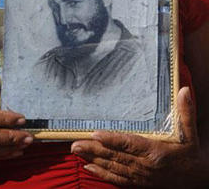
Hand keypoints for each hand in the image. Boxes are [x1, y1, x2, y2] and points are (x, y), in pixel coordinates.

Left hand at [71, 87, 207, 187]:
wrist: (196, 181)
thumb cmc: (190, 153)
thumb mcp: (190, 133)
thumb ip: (185, 112)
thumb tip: (183, 90)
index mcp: (155, 152)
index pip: (129, 144)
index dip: (112, 140)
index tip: (95, 134)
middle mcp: (145, 166)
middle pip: (116, 157)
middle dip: (94, 150)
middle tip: (75, 143)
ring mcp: (140, 177)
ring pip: (113, 168)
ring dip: (93, 160)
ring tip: (76, 151)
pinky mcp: (138, 183)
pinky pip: (117, 179)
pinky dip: (102, 174)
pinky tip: (88, 167)